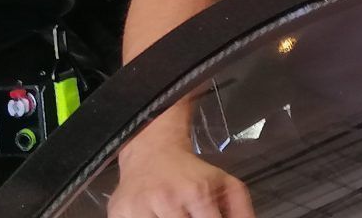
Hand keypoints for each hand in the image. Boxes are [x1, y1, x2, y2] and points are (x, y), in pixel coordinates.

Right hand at [109, 145, 255, 217]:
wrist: (153, 151)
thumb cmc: (191, 173)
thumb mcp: (224, 183)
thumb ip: (242, 210)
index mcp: (198, 193)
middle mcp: (168, 200)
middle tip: (189, 217)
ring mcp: (141, 209)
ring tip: (175, 217)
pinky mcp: (119, 214)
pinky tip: (157, 217)